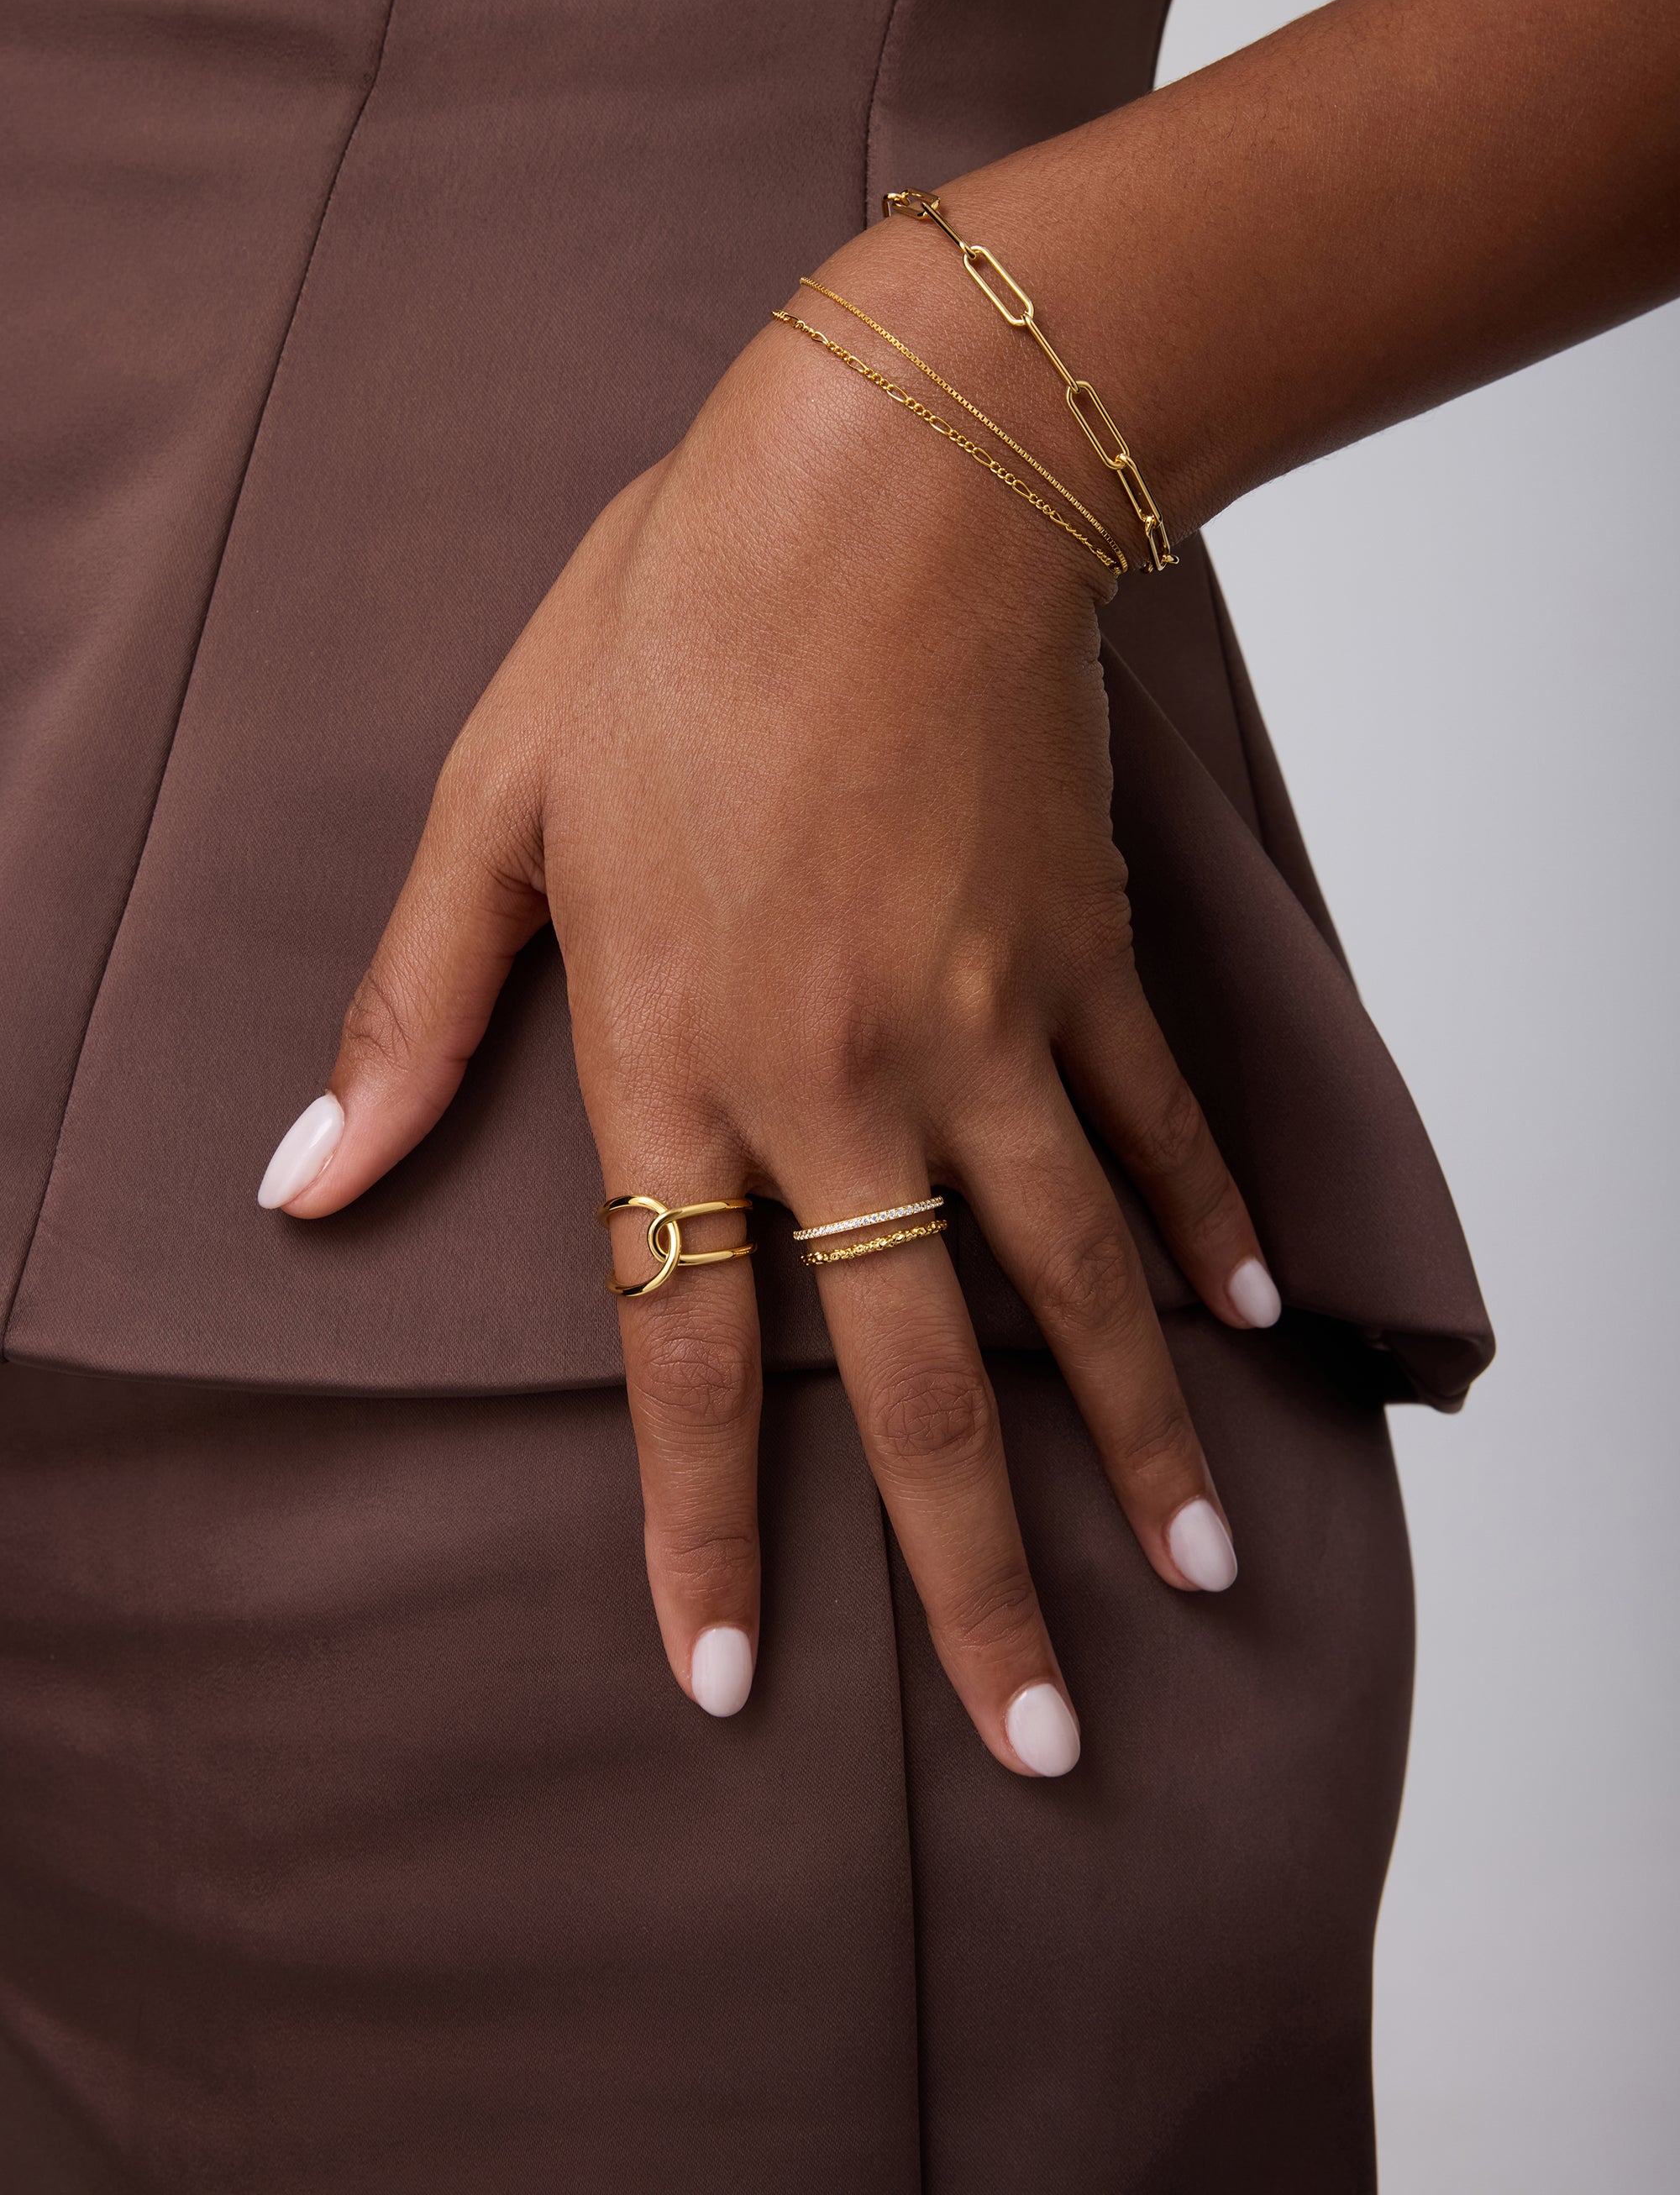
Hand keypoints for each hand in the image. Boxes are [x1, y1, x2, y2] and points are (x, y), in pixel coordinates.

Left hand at [257, 226, 1280, 1777]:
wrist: (889, 478)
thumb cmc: (668, 622)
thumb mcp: (494, 803)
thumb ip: (415, 1014)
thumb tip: (307, 1184)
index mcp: (674, 1058)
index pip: (687, 1348)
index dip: (702, 1526)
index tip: (723, 1673)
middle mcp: (838, 1081)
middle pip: (917, 1377)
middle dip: (978, 1577)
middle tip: (1043, 1735)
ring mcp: (983, 1027)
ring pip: (1071, 1281)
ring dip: (1138, 1440)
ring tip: (1198, 1574)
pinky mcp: (1082, 955)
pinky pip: (1153, 1124)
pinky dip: (1204, 1224)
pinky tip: (1250, 1318)